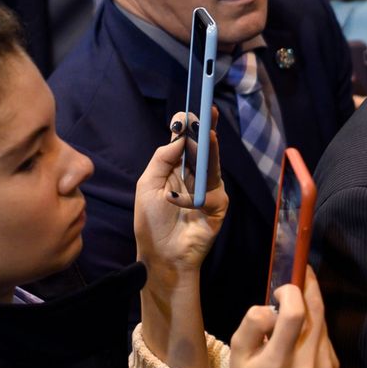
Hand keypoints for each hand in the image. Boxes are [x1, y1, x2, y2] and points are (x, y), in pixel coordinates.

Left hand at [133, 113, 228, 278]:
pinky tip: (174, 200)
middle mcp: (196, 175)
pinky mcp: (219, 205)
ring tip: (207, 134)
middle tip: (207, 112)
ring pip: (213, 164)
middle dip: (205, 129)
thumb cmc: (152, 221)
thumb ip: (161, 159)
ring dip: (210, 150)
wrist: (162, 255)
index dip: (188, 127)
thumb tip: (179, 136)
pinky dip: (189, 197)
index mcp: (177, 168)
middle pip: (204, 147)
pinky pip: (208, 194)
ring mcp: (210, 189)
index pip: (185, 142)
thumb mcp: (148, 185)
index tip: (187, 114)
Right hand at [227, 266, 339, 367]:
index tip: (281, 289)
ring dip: (310, 308)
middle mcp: (307, 365)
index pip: (295, 315)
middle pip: (316, 312)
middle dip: (308, 288)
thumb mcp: (237, 354)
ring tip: (295, 305)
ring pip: (322, 322)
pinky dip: (314, 327)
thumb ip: (252, 325)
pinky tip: (300, 334)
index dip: (291, 292)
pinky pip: (325, 336)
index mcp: (279, 362)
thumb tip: (274, 306)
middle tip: (300, 273)